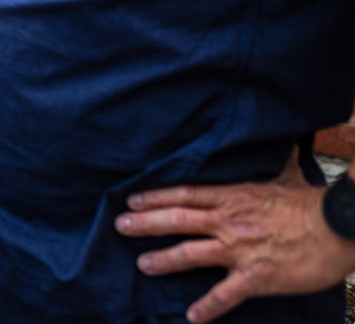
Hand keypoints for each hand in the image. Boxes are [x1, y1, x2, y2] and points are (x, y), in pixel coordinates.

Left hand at [115, 151, 354, 321]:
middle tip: (121, 227)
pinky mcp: (257, 276)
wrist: (341, 227)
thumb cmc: (314, 204)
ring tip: (143, 265)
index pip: (185, 194)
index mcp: (233, 197)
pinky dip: (208, 307)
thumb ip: (273, 167)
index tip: (132, 201)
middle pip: (178, 220)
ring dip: (164, 260)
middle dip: (146, 224)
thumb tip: (280, 147)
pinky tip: (193, 316)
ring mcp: (241, 250)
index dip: (155, 197)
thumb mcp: (286, 178)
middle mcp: (229, 222)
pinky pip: (226, 294)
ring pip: (191, 254)